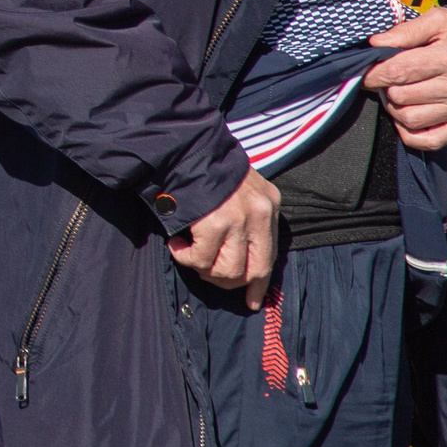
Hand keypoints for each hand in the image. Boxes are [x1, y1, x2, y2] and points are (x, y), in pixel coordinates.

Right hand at [167, 167, 281, 309]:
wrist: (182, 146)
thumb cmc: (204, 168)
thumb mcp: (239, 189)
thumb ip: (245, 219)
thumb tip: (240, 261)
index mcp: (268, 204)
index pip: (270, 255)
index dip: (259, 283)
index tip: (252, 301)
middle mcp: (260, 213)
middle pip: (253, 270)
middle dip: (228, 282)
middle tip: (206, 272)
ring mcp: (240, 219)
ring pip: (228, 272)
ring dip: (204, 270)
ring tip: (189, 253)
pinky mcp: (215, 223)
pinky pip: (201, 260)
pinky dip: (184, 257)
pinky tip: (176, 244)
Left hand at [364, 7, 446, 151]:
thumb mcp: (438, 21)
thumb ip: (405, 31)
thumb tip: (375, 44)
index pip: (399, 71)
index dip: (374, 73)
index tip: (365, 70)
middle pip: (401, 96)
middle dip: (385, 87)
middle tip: (386, 79)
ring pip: (409, 119)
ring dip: (394, 108)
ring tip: (397, 93)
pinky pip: (428, 141)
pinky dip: (410, 133)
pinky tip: (407, 115)